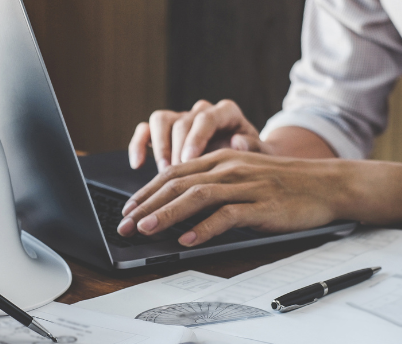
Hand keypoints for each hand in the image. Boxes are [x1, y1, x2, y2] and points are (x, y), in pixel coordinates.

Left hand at [117, 150, 348, 245]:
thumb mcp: (243, 176)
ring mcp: (246, 186)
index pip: (173, 174)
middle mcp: (228, 168)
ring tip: (146, 230)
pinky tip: (189, 240)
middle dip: (146, 205)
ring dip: (168, 214)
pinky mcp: (263, 206)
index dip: (146, 192)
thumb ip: (212, 185)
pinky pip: (228, 215)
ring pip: (197, 197)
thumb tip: (176, 207)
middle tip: (124, 225)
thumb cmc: (282, 184)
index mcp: (220, 159)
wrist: (328, 184)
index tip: (126, 210)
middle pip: (178, 184)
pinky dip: (206, 228)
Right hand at [128, 99, 271, 171]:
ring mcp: (181, 121)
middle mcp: (201, 112)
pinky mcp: (165, 133)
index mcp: (226, 113)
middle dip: (175, 148)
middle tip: (174, 173)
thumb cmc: (254, 162)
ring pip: (160, 120)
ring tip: (163, 172)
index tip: (189, 160)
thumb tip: (238, 142)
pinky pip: (145, 131)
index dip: (195, 138)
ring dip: (158, 147)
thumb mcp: (263, 157)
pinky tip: (138, 165)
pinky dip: (139, 145)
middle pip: (181, 121)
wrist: (245, 167)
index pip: (206, 117)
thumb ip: (255, 148)